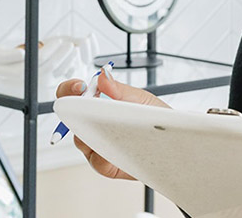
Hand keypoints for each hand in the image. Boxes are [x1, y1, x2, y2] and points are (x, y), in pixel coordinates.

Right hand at [55, 67, 170, 179]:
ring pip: (81, 141)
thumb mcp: (141, 100)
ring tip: (110, 127)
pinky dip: (105, 155)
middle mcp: (93, 125)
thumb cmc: (155, 119)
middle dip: (76, 113)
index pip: (74, 95)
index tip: (80, 87)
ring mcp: (96, 145)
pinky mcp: (104, 164)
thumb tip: (103, 76)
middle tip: (90, 108)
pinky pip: (97, 161)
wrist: (171, 144)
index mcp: (100, 105)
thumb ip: (120, 90)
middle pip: (70, 119)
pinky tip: (116, 149)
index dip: (70, 89)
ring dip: (93, 133)